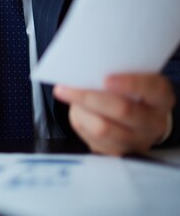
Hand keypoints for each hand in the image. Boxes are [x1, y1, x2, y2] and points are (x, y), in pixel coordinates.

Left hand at [53, 73, 174, 154]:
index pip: (151, 89)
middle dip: (88, 97)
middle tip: (63, 88)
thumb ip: (115, 74)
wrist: (137, 120)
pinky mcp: (117, 152)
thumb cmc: (130, 92)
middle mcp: (152, 122)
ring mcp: (136, 141)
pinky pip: (92, 139)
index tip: (106, 79)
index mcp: (160, 98)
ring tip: (65, 95)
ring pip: (102, 128)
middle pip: (122, 110)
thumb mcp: (131, 79)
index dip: (130, 84)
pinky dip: (79, 121)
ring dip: (79, 110)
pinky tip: (77, 111)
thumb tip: (85, 72)